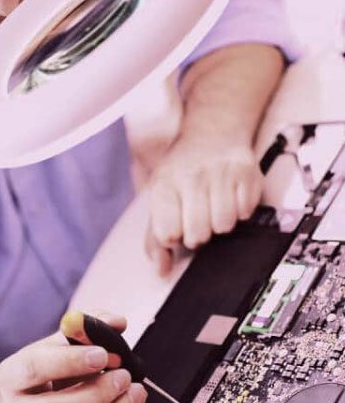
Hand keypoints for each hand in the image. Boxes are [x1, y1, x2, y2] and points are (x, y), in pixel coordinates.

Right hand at [0, 319, 146, 402]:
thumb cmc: (48, 366)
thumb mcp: (60, 340)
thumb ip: (88, 325)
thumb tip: (116, 322)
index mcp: (11, 376)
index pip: (34, 369)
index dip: (70, 361)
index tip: (103, 353)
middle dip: (96, 394)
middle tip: (123, 376)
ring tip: (135, 392)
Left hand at [146, 137, 262, 274]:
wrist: (212, 133)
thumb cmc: (183, 171)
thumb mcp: (161, 198)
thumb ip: (155, 238)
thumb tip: (161, 269)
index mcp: (164, 186)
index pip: (168, 234)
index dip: (175, 238)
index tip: (178, 228)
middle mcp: (191, 177)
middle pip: (198, 234)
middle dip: (199, 234)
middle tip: (199, 217)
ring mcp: (220, 173)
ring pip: (224, 226)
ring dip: (221, 222)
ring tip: (215, 206)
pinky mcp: (246, 172)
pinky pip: (246, 212)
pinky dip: (240, 210)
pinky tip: (231, 196)